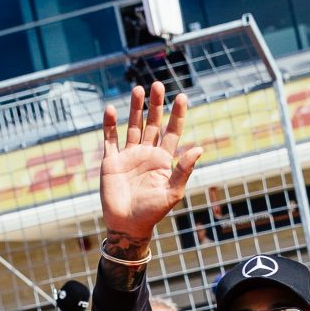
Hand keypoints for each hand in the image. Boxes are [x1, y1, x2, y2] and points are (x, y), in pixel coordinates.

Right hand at [100, 82, 202, 250]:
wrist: (127, 225)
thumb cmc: (152, 212)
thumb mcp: (172, 192)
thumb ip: (184, 170)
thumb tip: (200, 148)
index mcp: (163, 160)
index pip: (172, 132)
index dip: (177, 115)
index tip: (182, 97)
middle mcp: (146, 154)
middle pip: (152, 123)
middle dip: (155, 105)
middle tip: (158, 85)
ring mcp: (128, 156)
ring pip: (133, 126)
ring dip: (135, 109)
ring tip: (138, 89)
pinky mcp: (111, 161)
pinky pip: (110, 139)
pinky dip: (109, 125)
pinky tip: (110, 109)